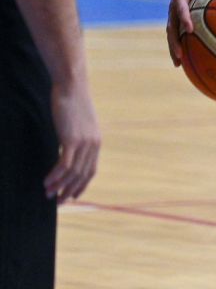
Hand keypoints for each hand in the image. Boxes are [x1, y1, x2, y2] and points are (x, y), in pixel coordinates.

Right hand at [43, 78, 98, 201]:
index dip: (81, 185)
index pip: (91, 171)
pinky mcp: (72, 140)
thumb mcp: (78, 123)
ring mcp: (84, 143)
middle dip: (68, 190)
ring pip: (72, 173)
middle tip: (56, 201)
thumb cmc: (72, 103)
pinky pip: (64, 164)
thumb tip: (68, 147)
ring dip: (59, 185)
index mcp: (96, 143)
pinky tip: (46, 181)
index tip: (71, 196)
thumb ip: (77, 137)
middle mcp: (93, 145)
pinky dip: (55, 175)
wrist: (72, 87)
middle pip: (82, 175)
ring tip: (47, 194)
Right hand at [166, 0, 215, 64]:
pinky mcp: (178, 20)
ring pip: (172, 34)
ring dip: (174, 48)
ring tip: (178, 64)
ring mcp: (174, 15)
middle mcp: (174, 7)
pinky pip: (177, 34)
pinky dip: (180, 46)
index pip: (180, 7)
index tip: (189, 30)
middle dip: (174, 41)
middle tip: (180, 54)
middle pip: (171, 26)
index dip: (183, 18)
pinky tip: (186, 61)